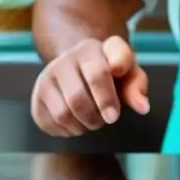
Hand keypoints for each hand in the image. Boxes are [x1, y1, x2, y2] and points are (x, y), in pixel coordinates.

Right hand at [31, 36, 149, 136]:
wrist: (81, 66)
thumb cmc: (111, 72)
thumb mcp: (129, 73)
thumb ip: (136, 86)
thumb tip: (142, 107)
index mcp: (92, 49)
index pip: (97, 72)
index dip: (106, 97)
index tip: (115, 115)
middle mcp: (66, 58)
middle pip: (77, 98)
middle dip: (96, 117)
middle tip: (108, 120)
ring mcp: (47, 75)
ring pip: (62, 113)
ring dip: (82, 125)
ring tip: (93, 120)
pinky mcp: (37, 95)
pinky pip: (50, 122)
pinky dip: (67, 130)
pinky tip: (77, 121)